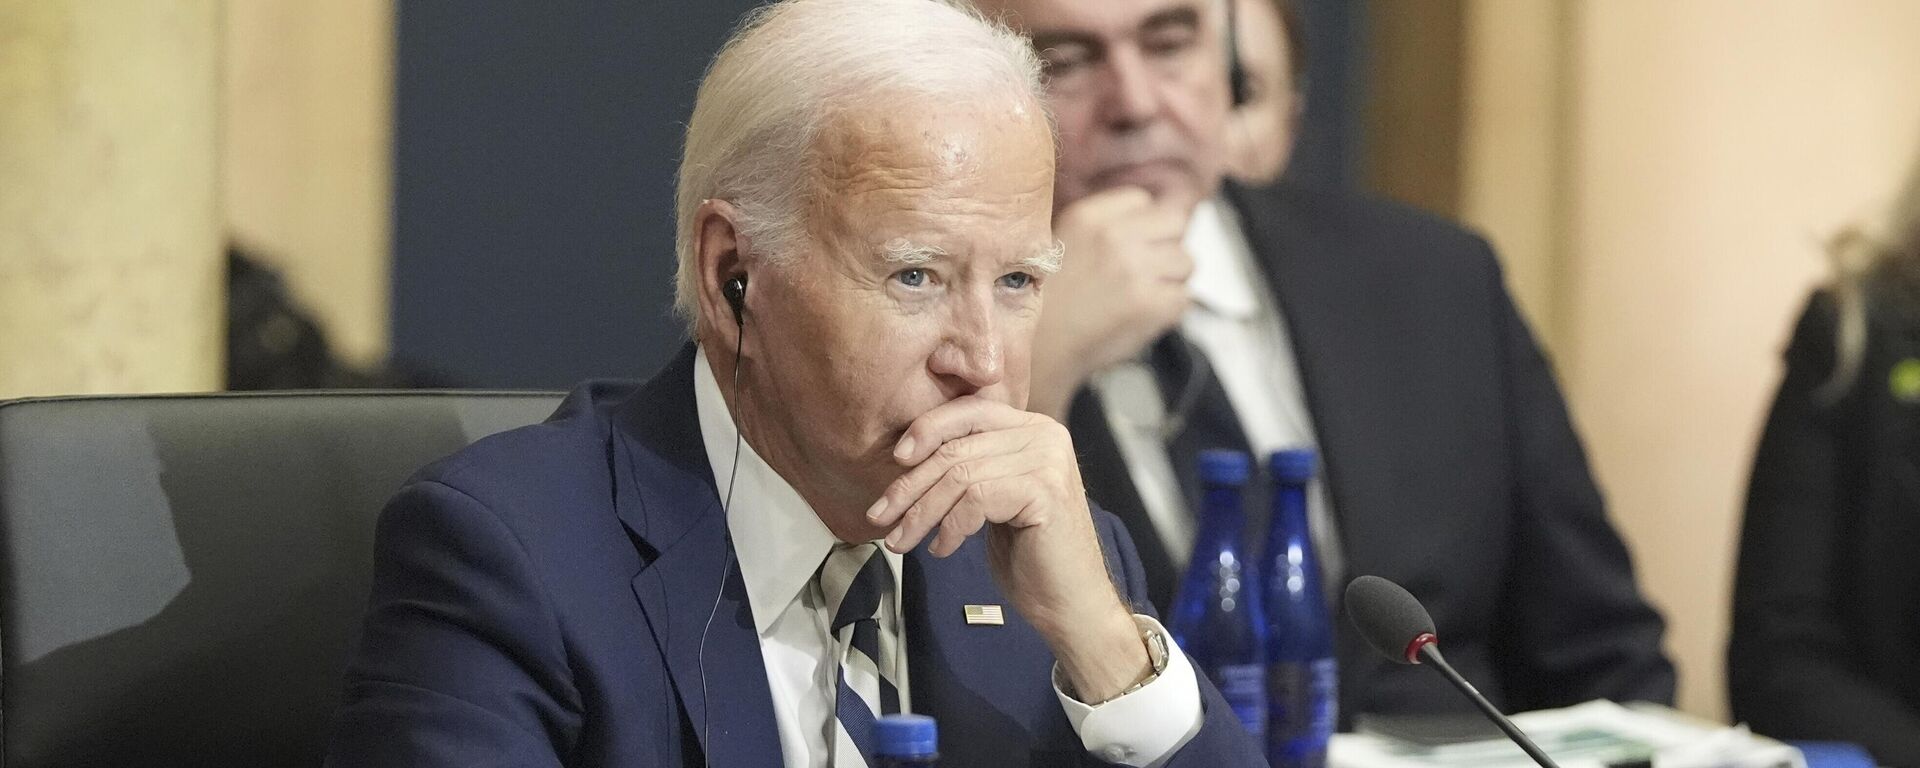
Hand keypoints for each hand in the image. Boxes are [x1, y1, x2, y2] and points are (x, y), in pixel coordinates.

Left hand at [866, 396, 1150, 700]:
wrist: (1071, 603)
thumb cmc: (1029, 554)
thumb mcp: (994, 498)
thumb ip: (971, 465)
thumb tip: (907, 453)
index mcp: (1033, 427)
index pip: (968, 411)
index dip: (926, 430)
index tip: (896, 460)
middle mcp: (1045, 434)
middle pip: (958, 447)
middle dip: (911, 485)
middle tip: (880, 515)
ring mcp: (1048, 460)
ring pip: (960, 475)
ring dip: (921, 512)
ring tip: (901, 541)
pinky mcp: (1045, 491)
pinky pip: (976, 498)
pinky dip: (951, 526)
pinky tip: (943, 548)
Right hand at [1028, 187, 1193, 419]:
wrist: (1042, 350)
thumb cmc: (1049, 304)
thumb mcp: (1064, 242)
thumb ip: (1105, 226)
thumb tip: (1151, 217)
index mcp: (1090, 217)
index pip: (1142, 200)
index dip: (1144, 223)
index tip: (1137, 241)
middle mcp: (1115, 237)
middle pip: (1175, 223)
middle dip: (1166, 245)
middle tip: (1148, 268)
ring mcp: (1136, 270)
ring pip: (1186, 262)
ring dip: (1172, 279)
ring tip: (1143, 295)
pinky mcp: (1152, 304)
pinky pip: (1184, 297)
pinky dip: (1170, 309)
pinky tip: (1144, 315)